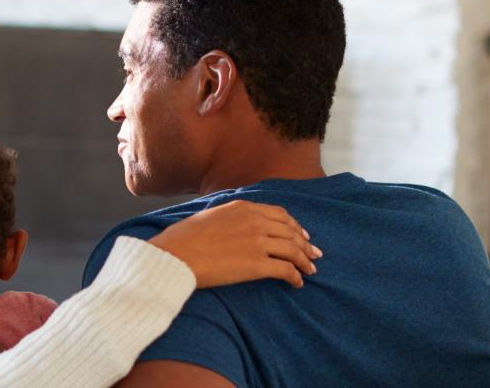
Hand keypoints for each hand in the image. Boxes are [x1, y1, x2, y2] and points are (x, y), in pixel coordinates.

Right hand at [147, 200, 321, 288]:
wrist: (176, 255)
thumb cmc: (183, 238)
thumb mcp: (209, 215)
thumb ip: (229, 217)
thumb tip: (234, 224)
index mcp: (243, 207)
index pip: (279, 215)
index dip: (294, 226)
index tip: (301, 235)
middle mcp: (255, 221)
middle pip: (290, 232)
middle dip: (305, 244)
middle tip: (314, 254)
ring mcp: (258, 242)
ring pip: (293, 250)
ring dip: (305, 261)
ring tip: (311, 270)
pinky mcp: (257, 265)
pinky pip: (286, 270)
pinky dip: (296, 276)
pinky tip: (298, 283)